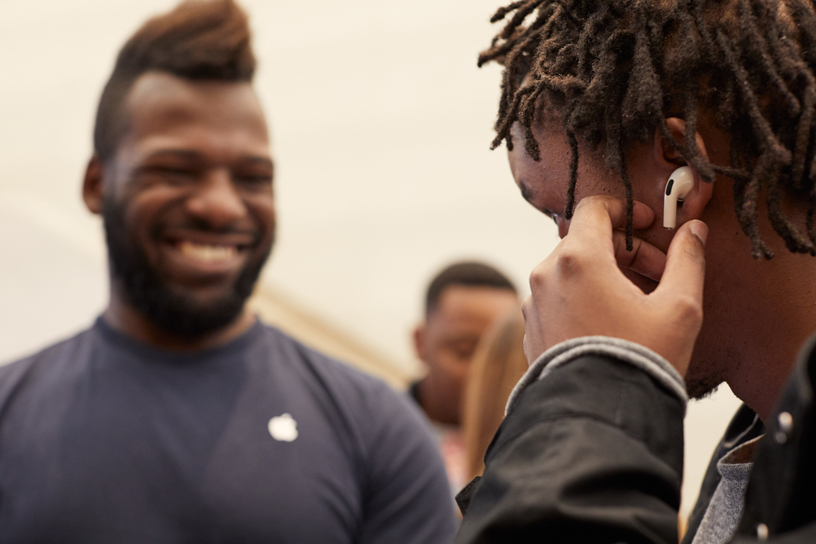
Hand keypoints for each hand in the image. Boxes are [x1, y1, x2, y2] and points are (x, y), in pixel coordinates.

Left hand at [522, 195, 707, 376]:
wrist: (599, 417)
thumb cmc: (640, 360)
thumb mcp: (679, 307)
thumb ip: (686, 260)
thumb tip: (693, 230)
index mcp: (577, 259)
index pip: (594, 208)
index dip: (626, 209)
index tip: (650, 224)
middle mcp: (545, 276)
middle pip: (584, 240)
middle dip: (624, 250)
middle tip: (658, 273)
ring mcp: (533, 304)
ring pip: (570, 271)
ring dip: (603, 275)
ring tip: (637, 304)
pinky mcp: (530, 330)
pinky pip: (557, 299)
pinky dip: (582, 298)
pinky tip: (610, 324)